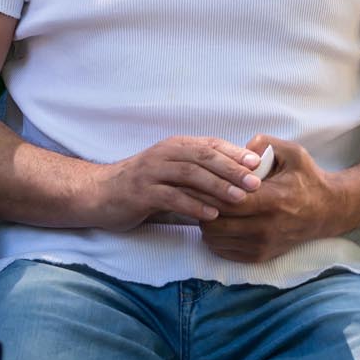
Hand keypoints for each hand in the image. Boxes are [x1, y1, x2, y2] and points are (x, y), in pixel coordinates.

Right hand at [87, 137, 262, 230]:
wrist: (100, 193)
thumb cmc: (142, 186)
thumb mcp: (170, 174)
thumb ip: (196, 175)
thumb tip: (235, 182)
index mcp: (175, 146)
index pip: (210, 144)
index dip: (234, 152)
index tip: (259, 163)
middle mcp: (164, 153)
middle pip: (203, 156)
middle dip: (232, 168)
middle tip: (256, 182)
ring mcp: (151, 171)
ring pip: (189, 174)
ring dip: (217, 186)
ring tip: (239, 198)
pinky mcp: (141, 192)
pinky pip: (171, 196)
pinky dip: (193, 204)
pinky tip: (210, 214)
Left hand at [199, 136, 346, 262]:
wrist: (327, 210)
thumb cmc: (306, 177)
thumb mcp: (291, 152)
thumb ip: (263, 144)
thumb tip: (237, 150)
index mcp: (273, 200)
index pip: (229, 201)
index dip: (209, 191)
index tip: (198, 179)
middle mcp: (267, 228)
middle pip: (218, 224)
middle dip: (203, 208)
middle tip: (197, 192)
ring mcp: (264, 245)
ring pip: (217, 240)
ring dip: (206, 223)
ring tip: (207, 205)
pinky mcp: (261, 256)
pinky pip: (225, 251)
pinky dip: (215, 237)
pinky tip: (218, 220)